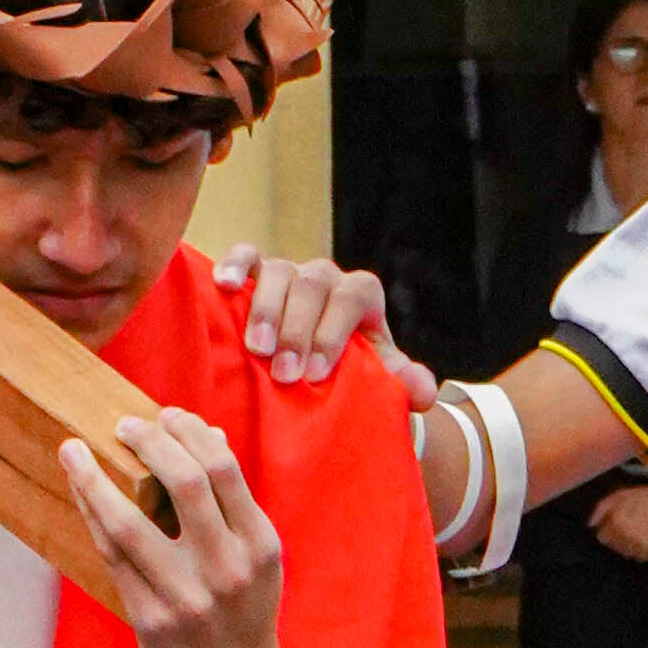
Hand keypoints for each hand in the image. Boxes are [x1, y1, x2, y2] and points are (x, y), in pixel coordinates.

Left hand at [59, 405, 294, 647]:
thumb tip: (206, 436)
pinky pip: (112, 557)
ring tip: (73, 451)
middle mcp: (226, 569)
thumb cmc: (243, 619)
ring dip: (93, 478)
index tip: (165, 416)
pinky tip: (80, 495)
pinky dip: (92, 518)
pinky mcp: (151, 620)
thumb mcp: (256, 562)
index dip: (188, 431)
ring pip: (130, 520)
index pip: (222, 467)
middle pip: (183, 480)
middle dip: (148, 441)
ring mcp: (186, 597)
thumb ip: (233, 506)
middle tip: (124, 426)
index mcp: (258, 546)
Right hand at [208, 246, 427, 406]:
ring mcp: (290, 271)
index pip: (352, 297)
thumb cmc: (347, 370)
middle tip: (284, 373)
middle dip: (298, 330)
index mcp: (360, 294)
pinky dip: (234, 265)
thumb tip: (423, 392)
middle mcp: (326, 276)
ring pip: (278, 271)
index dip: (333, 332)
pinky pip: (246, 255)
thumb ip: (403, 382)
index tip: (315, 374)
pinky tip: (223, 286)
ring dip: (266, 309)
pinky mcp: (256, 271)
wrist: (319, 363)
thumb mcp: (376, 377)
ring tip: (255, 348)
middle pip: (313, 285)